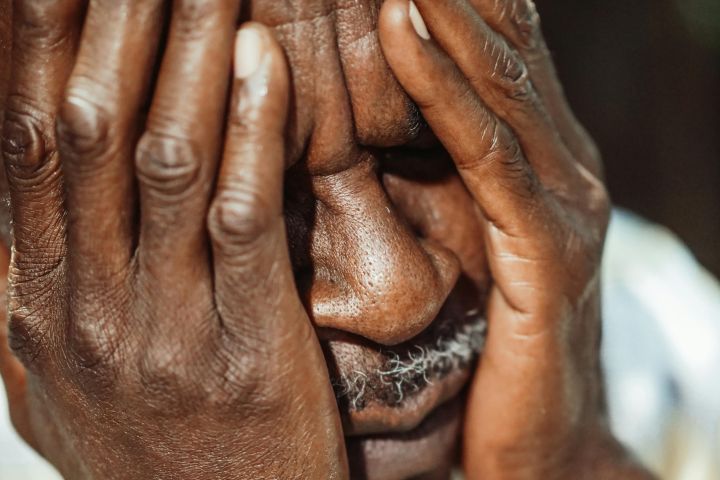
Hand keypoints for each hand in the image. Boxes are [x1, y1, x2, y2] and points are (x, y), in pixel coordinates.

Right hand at [1, 1, 346, 477]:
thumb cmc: (150, 456)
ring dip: (187, 53)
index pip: (27, 136)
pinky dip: (251, 134)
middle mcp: (81, 302)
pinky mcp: (245, 351)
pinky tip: (265, 60)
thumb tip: (9, 231)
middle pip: (88, 125)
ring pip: (163, 158)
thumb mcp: (60, 384)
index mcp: (37, 299)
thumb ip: (34, 302)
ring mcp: (160, 328)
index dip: (39, 38)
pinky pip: (241, 222)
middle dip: (115, 18)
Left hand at [379, 1, 653, 477]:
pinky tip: (400, 29)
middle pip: (500, 44)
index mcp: (535, 161)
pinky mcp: (548, 252)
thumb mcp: (465, 246)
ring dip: (439, 5)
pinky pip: (487, 154)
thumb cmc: (489, 348)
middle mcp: (560, 165)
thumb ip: (439, 179)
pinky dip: (444, 87)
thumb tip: (371, 121)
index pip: (492, 50)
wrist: (543, 444)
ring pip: (497, 83)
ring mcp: (562, 203)